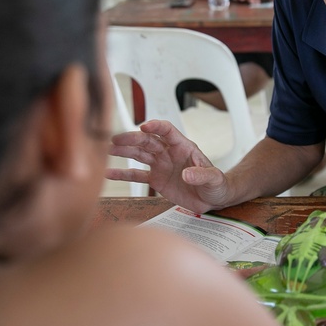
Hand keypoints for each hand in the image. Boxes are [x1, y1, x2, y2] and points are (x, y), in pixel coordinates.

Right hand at [107, 119, 234, 211]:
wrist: (213, 198)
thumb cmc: (217, 184)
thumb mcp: (214, 179)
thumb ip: (202, 175)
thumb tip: (187, 174)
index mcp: (184, 147)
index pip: (168, 131)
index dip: (156, 127)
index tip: (144, 127)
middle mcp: (169, 153)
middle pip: (148, 141)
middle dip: (132, 139)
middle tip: (116, 139)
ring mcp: (161, 165)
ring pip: (139, 155)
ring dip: (124, 152)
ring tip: (108, 150)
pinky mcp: (156, 180)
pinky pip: (137, 176)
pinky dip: (124, 174)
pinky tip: (110, 172)